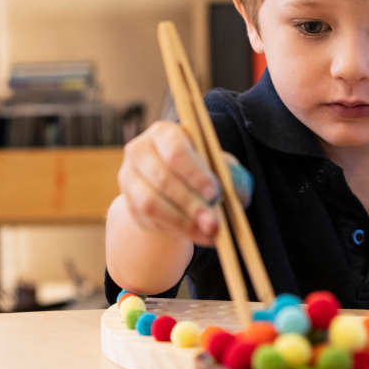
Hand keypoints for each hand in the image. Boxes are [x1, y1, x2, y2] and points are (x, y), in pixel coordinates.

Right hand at [117, 121, 250, 245]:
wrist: (171, 188)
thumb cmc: (199, 171)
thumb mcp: (217, 166)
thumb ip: (230, 174)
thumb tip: (238, 189)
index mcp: (164, 132)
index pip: (175, 151)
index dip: (195, 174)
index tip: (215, 193)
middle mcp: (140, 151)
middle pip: (162, 179)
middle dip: (191, 204)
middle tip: (214, 223)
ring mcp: (129, 178)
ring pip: (151, 204)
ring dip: (183, 221)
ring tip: (209, 232)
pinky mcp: (129, 204)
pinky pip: (151, 221)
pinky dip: (178, 230)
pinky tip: (200, 235)